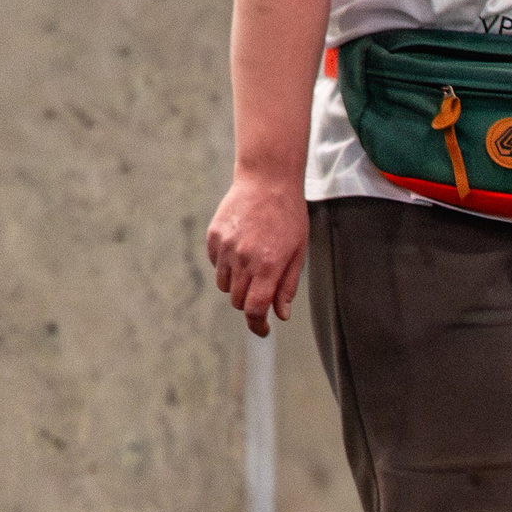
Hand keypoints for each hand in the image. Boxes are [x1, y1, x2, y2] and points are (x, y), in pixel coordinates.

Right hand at [206, 171, 308, 335]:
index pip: (255, 309)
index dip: (258, 325)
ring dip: (237, 285)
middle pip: (238, 300)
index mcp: (268, 266)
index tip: (262, 330)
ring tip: (253, 264)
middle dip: (250, 303)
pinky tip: (241, 248)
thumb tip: (280, 315)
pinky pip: (216, 265)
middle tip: (263, 290)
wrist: (267, 180)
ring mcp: (225, 248)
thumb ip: (287, 286)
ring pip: (224, 285)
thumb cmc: (289, 217)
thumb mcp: (298, 252)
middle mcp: (243, 259)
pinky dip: (226, 266)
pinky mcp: (214, 237)